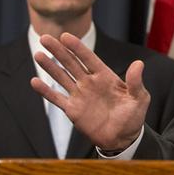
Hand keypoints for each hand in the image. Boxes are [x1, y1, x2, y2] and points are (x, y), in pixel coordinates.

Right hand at [29, 32, 149, 151]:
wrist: (123, 138)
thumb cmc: (134, 116)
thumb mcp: (139, 98)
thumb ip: (135, 82)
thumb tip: (139, 63)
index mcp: (106, 77)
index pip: (89, 58)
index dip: (77, 47)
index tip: (65, 36)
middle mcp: (90, 83)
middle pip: (71, 63)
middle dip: (59, 51)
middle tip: (45, 38)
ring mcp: (80, 95)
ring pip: (62, 77)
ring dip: (50, 66)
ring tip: (38, 54)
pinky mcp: (73, 109)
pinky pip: (57, 98)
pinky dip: (46, 91)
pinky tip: (34, 81)